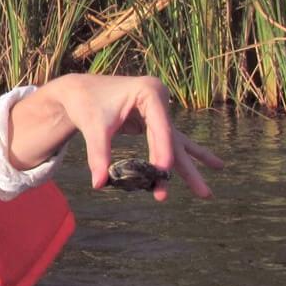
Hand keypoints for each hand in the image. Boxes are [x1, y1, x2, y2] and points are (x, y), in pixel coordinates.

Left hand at [11, 74, 223, 200]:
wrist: (78, 91)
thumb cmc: (86, 103)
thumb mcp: (93, 128)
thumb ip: (98, 155)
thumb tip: (99, 184)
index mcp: (148, 92)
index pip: (160, 128)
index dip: (162, 152)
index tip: (161, 172)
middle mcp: (159, 99)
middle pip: (173, 139)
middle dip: (187, 169)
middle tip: (205, 194)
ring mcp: (158, 110)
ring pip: (175, 144)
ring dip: (188, 169)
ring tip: (207, 192)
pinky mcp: (153, 120)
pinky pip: (167, 143)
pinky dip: (179, 158)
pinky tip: (206, 166)